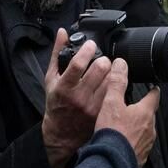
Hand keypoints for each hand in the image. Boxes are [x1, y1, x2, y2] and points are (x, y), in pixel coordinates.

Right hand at [42, 28, 110, 167]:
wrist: (61, 134)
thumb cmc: (56, 104)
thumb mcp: (51, 79)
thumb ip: (57, 54)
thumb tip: (62, 34)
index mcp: (65, 87)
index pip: (77, 64)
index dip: (86, 51)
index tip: (91, 44)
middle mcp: (79, 97)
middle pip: (100, 69)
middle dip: (104, 60)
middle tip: (102, 61)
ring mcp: (93, 107)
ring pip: (112, 80)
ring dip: (111, 72)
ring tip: (105, 73)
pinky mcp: (104, 114)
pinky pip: (117, 94)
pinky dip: (115, 86)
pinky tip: (110, 86)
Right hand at [94, 59, 158, 164]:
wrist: (111, 163)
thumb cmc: (113, 133)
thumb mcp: (111, 103)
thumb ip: (116, 82)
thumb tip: (121, 64)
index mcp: (146, 112)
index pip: (154, 96)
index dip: (152, 89)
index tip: (152, 86)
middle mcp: (150, 128)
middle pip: (149, 113)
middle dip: (142, 109)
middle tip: (132, 105)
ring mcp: (147, 143)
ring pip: (145, 130)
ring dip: (138, 126)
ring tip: (125, 124)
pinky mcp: (140, 156)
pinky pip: (139, 144)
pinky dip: (133, 140)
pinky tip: (122, 141)